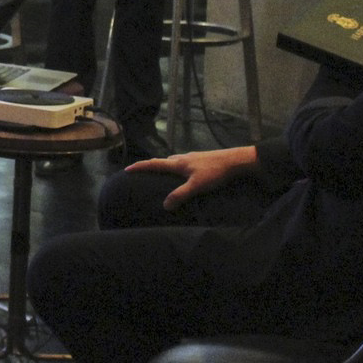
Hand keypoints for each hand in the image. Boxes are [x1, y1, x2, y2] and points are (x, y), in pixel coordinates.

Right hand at [124, 144, 258, 209]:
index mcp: (178, 163)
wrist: (235, 161)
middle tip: (144, 174)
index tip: (127, 169)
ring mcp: (192, 158)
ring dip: (165, 167)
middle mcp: (182, 158)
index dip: (140, 166)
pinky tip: (184, 176)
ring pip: (174, 162)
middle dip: (152, 167)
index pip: (154, 163)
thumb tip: (164, 205)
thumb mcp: (196, 186)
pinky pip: (183, 164)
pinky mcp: (201, 160)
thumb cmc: (214, 172)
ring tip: (163, 177)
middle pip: (163, 161)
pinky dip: (177, 169)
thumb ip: (180, 195)